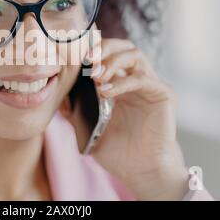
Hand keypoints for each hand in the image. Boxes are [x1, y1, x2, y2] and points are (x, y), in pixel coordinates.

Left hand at [75, 33, 188, 199]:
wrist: (140, 172)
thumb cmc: (117, 151)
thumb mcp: (88, 128)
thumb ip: (74, 110)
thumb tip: (56, 94)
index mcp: (119, 83)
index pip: (108, 54)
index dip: (92, 50)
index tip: (73, 56)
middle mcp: (136, 80)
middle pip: (123, 46)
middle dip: (103, 48)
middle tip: (86, 59)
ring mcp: (151, 85)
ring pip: (135, 55)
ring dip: (112, 60)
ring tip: (95, 75)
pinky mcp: (163, 94)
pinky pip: (142, 79)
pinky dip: (121, 82)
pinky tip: (105, 92)